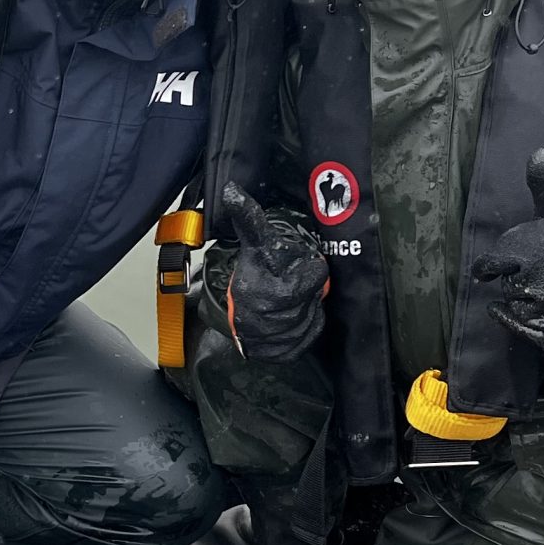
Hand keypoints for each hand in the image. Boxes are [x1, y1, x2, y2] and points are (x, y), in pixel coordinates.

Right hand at [215, 184, 328, 360]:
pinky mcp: (276, 354)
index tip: (304, 268)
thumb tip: (231, 190)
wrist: (238, 307)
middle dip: (308, 292)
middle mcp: (260, 320)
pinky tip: (296, 317)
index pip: (308, 282)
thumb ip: (249, 216)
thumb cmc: (254, 271)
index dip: (312, 273)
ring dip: (308, 310)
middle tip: (297, 285)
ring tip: (294, 300)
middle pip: (309, 303)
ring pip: (310, 323)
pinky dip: (308, 329)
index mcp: (257, 290)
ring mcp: (267, 340)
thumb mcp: (256, 242)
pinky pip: (307, 341)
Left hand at [470, 149, 543, 353]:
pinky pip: (523, 330)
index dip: (491, 265)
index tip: (491, 266)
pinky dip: (513, 323)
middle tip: (535, 272)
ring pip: (515, 307)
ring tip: (540, 288)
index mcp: (525, 252)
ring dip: (520, 300)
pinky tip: (507, 312)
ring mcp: (542, 310)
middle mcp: (530, 283)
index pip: (490, 264)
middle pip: (507, 287)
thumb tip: (540, 152)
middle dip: (515, 280)